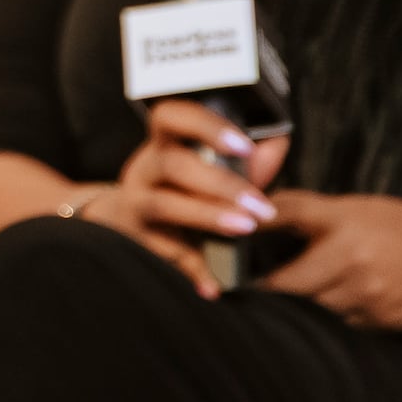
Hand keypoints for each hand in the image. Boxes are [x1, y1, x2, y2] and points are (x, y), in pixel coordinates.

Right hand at [74, 100, 288, 297]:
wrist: (123, 221)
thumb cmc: (181, 191)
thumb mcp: (209, 170)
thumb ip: (247, 159)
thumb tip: (278, 140)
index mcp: (163, 144)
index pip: (171, 116)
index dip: (206, 126)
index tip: (244, 145)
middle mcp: (143, 170)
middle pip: (172, 164)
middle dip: (221, 184)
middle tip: (261, 208)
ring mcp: (133, 204)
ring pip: (161, 204)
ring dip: (206, 215)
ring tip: (244, 228)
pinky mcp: (133, 240)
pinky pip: (164, 254)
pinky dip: (192, 270)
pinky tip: (215, 285)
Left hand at [264, 190, 401, 329]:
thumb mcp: (354, 206)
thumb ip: (302, 209)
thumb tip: (254, 209)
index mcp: (344, 226)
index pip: (279, 227)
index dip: (250, 246)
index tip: (230, 255)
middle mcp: (354, 264)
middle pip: (290, 284)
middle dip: (274, 284)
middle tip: (258, 278)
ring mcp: (369, 298)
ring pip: (314, 306)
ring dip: (306, 299)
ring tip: (308, 285)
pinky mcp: (381, 324)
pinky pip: (341, 322)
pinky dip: (334, 312)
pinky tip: (344, 297)